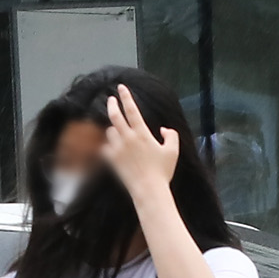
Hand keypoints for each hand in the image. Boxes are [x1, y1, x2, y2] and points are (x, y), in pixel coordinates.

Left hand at [101, 85, 178, 200]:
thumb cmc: (162, 172)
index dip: (126, 97)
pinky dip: (107, 145)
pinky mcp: (112, 160)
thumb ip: (171, 136)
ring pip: (110, 132)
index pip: (132, 110)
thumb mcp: (173, 151)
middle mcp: (128, 138)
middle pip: (115, 116)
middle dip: (112, 104)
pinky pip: (105, 148)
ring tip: (118, 131)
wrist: (148, 190)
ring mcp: (118, 149)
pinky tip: (110, 146)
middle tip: (111, 98)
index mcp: (142, 133)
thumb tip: (164, 129)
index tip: (121, 87)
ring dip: (113, 129)